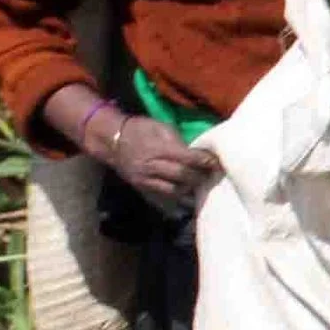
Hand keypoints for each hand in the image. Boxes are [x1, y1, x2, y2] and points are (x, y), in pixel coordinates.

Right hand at [104, 113, 219, 206]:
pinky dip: (178, 202)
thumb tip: (198, 154)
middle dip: (200, 177)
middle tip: (213, 176)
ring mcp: (146, 181)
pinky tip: (189, 200)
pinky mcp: (143, 190)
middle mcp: (151, 167)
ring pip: (174, 192)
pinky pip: (163, 200)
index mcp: (157, 149)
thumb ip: (178, 141)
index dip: (203, 161)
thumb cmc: (140, 130)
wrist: (112, 142)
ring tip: (202, 187)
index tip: (216, 163)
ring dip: (190, 191)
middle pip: (182, 177)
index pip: (186, 158)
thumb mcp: (160, 127)